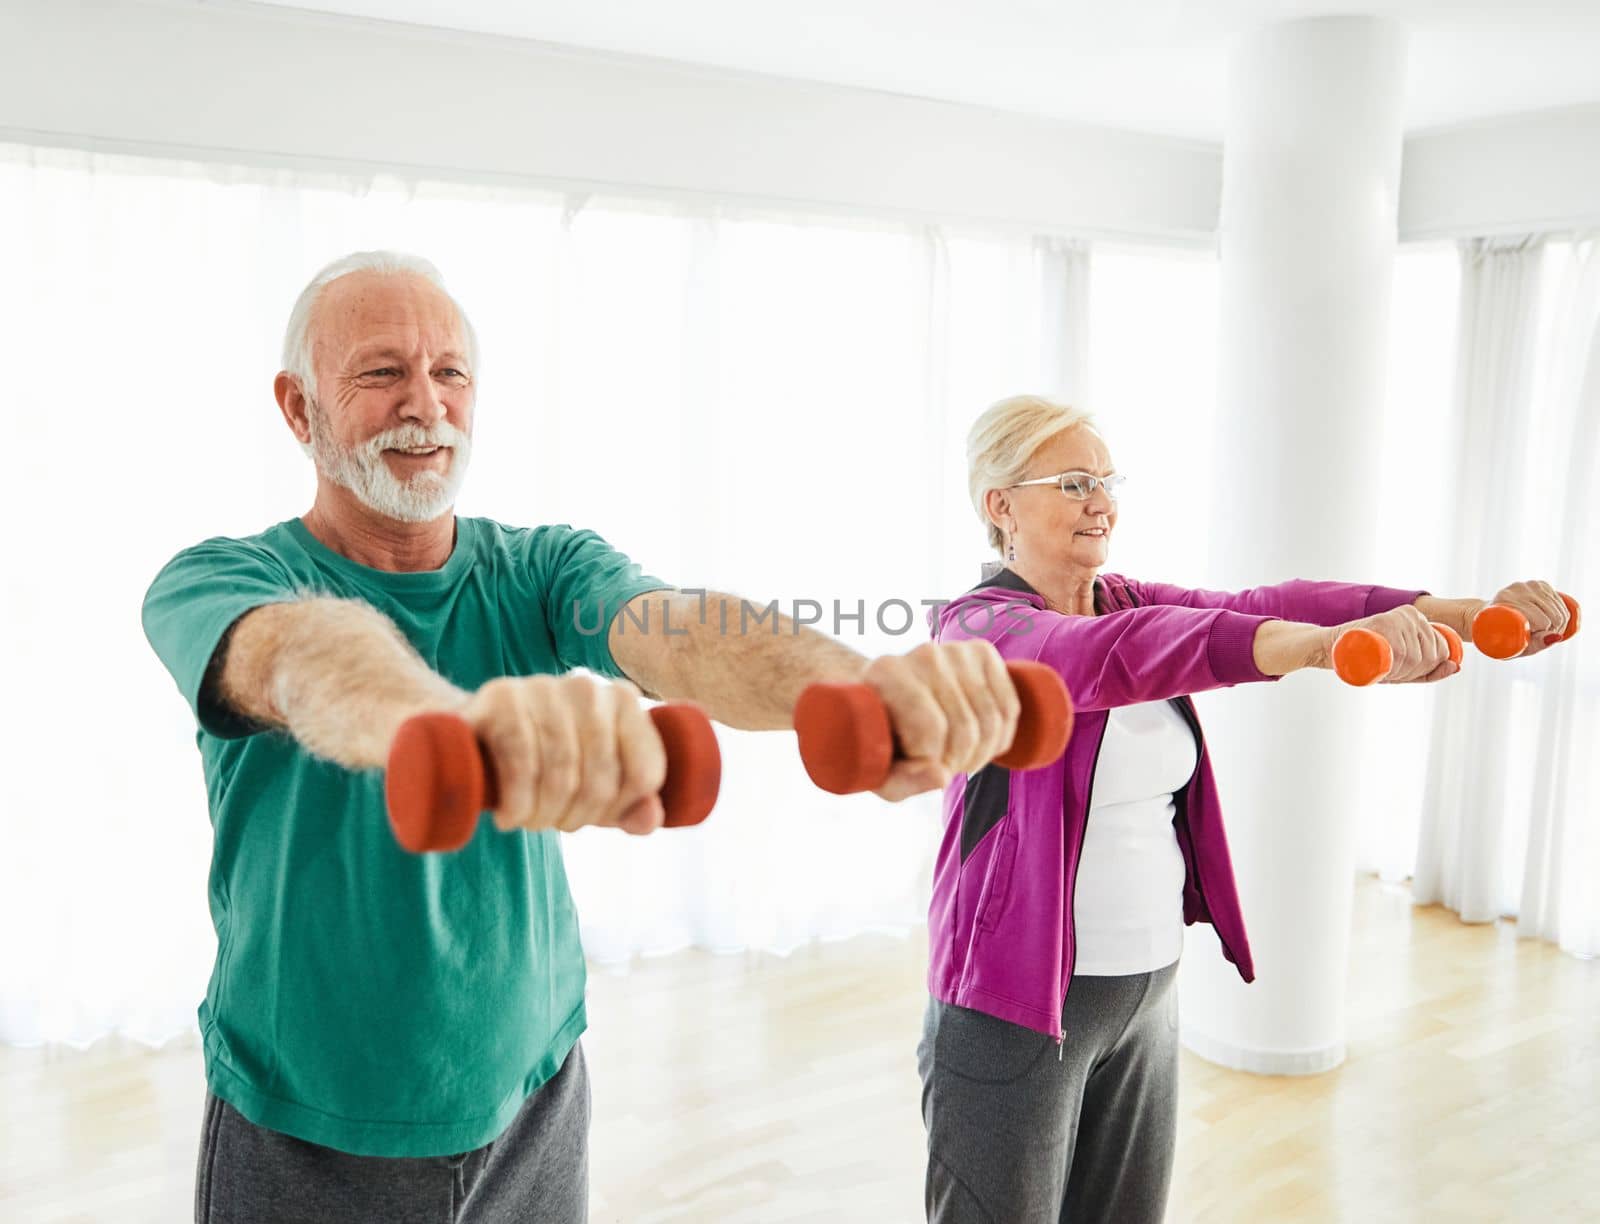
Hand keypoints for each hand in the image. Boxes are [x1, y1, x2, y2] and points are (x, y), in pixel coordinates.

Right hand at [460, 673, 667, 835]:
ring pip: (561, 774)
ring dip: (543, 814)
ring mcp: (545, 688)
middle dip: (577, 817)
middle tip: (552, 823)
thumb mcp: (592, 787)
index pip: (645, 772)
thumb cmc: (544, 762)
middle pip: (602, 779)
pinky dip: (517, 803)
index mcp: (624, 702)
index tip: (593, 817)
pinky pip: (522, 763)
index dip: (620, 809)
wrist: (473, 734)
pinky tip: (508, 815)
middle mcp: (590, 688)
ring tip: (528, 819)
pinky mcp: (502, 698)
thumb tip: (651, 818)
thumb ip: (631, 806)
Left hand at [861, 641, 1021, 800]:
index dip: (934, 762)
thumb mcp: (876, 768)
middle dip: (960, 761)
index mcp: (887, 674)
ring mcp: (956, 651)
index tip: (921, 766)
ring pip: (992, 720)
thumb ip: (901, 781)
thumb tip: (942, 776)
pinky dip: (1002, 737)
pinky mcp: (982, 653)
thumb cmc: (879, 736)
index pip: (932, 729)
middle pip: (965, 727)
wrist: (886, 692)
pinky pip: (1010, 707)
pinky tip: (982, 743)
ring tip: (959, 758)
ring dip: (982, 754)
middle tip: (944, 766)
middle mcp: (923, 655)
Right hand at [1329, 605, 1457, 683]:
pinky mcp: (1384, 622)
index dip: (1426, 669)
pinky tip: (1382, 662)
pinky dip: (1393, 667)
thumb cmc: (1368, 659)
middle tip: (1390, 670)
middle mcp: (1412, 616)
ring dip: (1400, 672)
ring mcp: (1399, 618)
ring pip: (1417, 659)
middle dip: (1413, 672)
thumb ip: (1432, 670)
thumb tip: (1456, 667)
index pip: (1442, 652)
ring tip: (1382, 665)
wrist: (1332, 648)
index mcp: (1420, 620)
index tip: (1403, 670)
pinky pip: (1402, 655)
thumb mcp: (1403, 669)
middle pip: (1432, 656)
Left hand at [1481, 579, 1572, 656]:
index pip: (1541, 621)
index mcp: (1505, 600)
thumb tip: (1557, 636)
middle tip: (1540, 636)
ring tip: (1545, 630)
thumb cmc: (1498, 636)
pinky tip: (1552, 620)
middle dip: (1554, 630)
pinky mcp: (1539, 584)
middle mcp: (1517, 589)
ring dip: (1559, 623)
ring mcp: (1528, 584)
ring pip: (1559, 609)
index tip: (1533, 638)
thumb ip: (1535, 644)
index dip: (1544, 634)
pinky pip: (1561, 600)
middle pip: (1553, 615)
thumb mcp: (1512, 647)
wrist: (1484, 618)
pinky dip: (1562, 613)